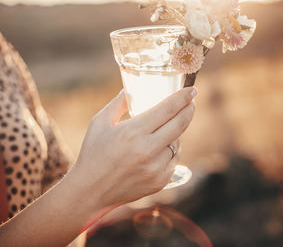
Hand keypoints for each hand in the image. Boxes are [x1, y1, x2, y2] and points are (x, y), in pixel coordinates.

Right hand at [73, 87, 196, 209]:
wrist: (90, 191)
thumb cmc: (93, 153)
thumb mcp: (99, 122)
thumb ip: (118, 103)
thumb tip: (132, 89)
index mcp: (133, 132)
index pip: (167, 109)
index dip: (183, 97)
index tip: (192, 90)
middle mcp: (148, 150)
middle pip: (180, 124)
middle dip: (189, 110)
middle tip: (191, 102)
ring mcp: (156, 168)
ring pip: (178, 143)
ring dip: (176, 133)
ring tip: (166, 128)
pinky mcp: (160, 181)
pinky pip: (174, 160)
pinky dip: (171, 151)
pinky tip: (161, 148)